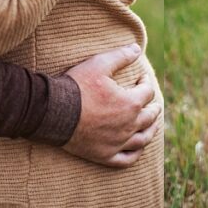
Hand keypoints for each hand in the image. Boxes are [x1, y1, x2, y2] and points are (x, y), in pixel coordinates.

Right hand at [63, 43, 161, 167]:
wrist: (53, 112)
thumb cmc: (77, 86)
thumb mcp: (99, 64)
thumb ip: (121, 56)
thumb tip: (137, 48)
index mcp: (130, 103)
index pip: (147, 92)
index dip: (146, 82)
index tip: (141, 77)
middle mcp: (128, 125)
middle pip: (150, 117)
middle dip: (153, 107)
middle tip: (152, 102)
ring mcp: (117, 143)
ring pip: (143, 139)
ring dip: (151, 130)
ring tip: (152, 124)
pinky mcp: (105, 155)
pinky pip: (127, 159)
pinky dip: (136, 153)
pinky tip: (138, 148)